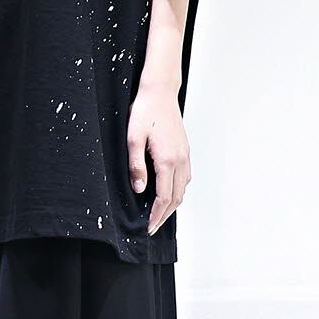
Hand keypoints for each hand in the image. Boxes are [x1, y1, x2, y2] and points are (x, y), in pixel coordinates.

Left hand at [126, 82, 190, 234]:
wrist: (159, 92)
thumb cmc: (144, 111)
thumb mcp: (133, 138)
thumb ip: (136, 165)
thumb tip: (140, 189)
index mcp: (167, 159)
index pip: (164, 197)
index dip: (156, 215)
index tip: (148, 227)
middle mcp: (180, 160)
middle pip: (176, 197)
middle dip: (164, 215)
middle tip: (152, 227)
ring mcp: (185, 154)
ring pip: (183, 188)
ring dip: (172, 204)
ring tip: (159, 213)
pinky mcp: (185, 149)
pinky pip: (185, 176)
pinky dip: (178, 190)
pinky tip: (169, 190)